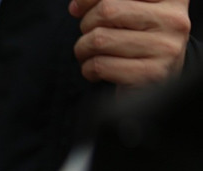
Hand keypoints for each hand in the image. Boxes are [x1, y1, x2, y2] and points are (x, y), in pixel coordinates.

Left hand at [70, 0, 190, 87]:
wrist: (155, 82)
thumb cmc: (137, 42)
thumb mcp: (130, 14)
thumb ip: (108, 3)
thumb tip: (76, 6)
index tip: (77, 9)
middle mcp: (173, 19)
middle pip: (107, 10)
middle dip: (86, 24)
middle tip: (89, 36)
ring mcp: (164, 47)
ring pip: (99, 39)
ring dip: (83, 49)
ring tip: (90, 54)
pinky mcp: (150, 74)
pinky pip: (100, 65)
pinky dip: (88, 69)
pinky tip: (97, 71)